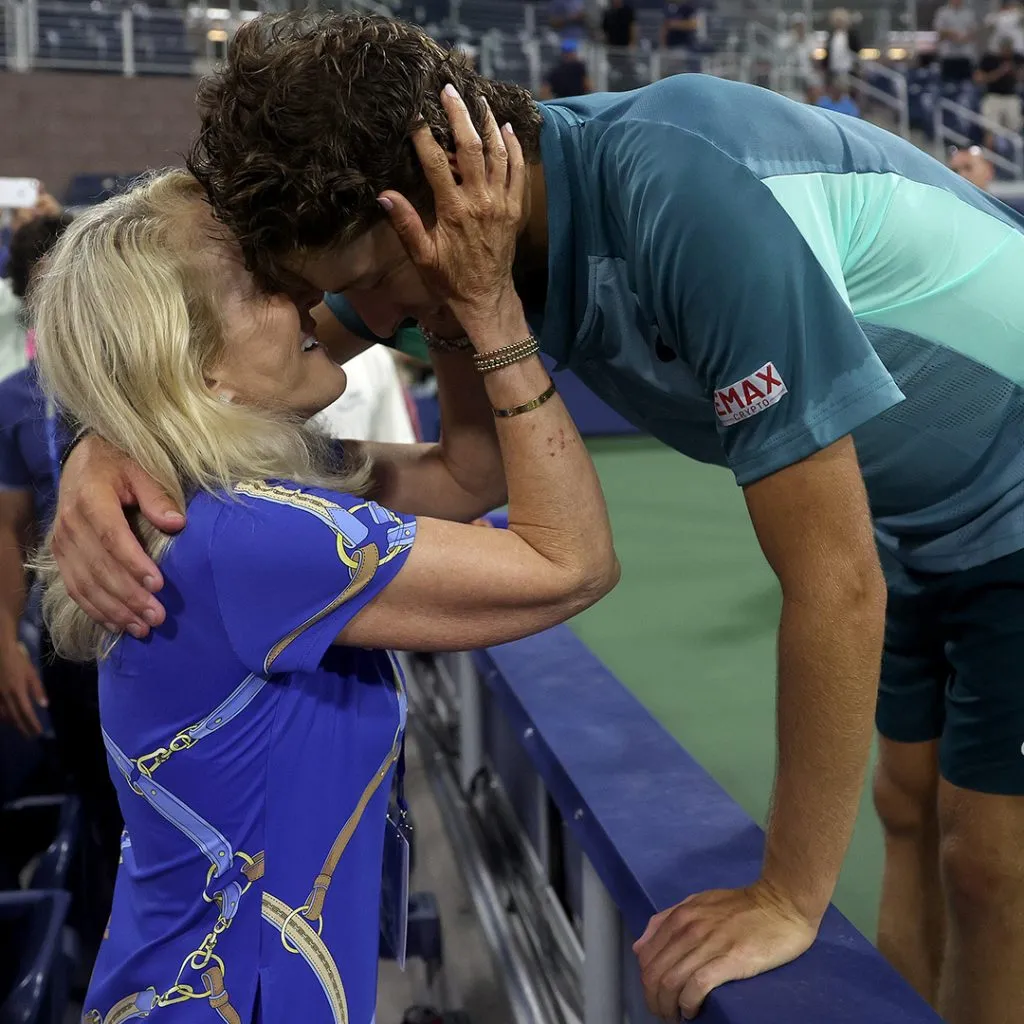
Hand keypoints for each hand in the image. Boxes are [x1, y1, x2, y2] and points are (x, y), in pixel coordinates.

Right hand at [0, 642, 46, 736]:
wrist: (0, 652)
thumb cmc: (18, 661)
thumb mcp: (31, 673)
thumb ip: (37, 689)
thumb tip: (44, 705)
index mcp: (18, 691)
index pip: (26, 713)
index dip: (32, 724)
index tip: (38, 732)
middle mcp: (6, 697)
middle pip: (15, 717)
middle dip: (23, 728)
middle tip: (30, 736)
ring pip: (4, 715)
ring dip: (13, 724)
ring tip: (21, 728)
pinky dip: (3, 717)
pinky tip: (7, 719)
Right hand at [52, 435, 184, 635]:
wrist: (82, 463)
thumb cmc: (118, 466)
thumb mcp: (140, 470)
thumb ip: (157, 496)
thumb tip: (177, 523)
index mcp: (91, 501)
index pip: (112, 538)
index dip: (134, 564)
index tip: (159, 585)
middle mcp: (71, 525)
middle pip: (100, 568)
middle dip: (129, 597)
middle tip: (158, 616)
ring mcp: (62, 544)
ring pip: (86, 585)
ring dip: (114, 610)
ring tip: (143, 628)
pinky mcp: (62, 557)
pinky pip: (75, 589)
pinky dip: (96, 610)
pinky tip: (118, 625)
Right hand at [379, 84, 525, 331]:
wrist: (486, 298)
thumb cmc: (450, 279)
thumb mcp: (422, 256)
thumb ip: (405, 224)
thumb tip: (384, 196)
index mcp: (454, 210)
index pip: (437, 163)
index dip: (425, 137)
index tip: (415, 116)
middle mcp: (480, 201)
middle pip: (471, 148)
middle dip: (460, 116)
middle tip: (450, 90)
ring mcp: (501, 203)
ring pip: (498, 154)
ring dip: (489, 124)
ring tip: (480, 101)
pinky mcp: (515, 209)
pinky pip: (518, 171)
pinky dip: (514, 148)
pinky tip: (507, 130)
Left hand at [633, 880, 818, 1019]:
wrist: (781, 903)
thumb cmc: (742, 906)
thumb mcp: (698, 903)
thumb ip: (667, 920)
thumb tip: (640, 947)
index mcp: (680, 916)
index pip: (646, 956)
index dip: (646, 982)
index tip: (657, 996)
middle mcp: (688, 929)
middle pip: (654, 973)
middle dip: (654, 1000)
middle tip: (664, 1013)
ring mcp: (708, 944)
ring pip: (670, 982)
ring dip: (668, 1007)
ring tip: (677, 1016)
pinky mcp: (729, 960)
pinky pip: (696, 986)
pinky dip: (688, 1004)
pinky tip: (692, 1011)